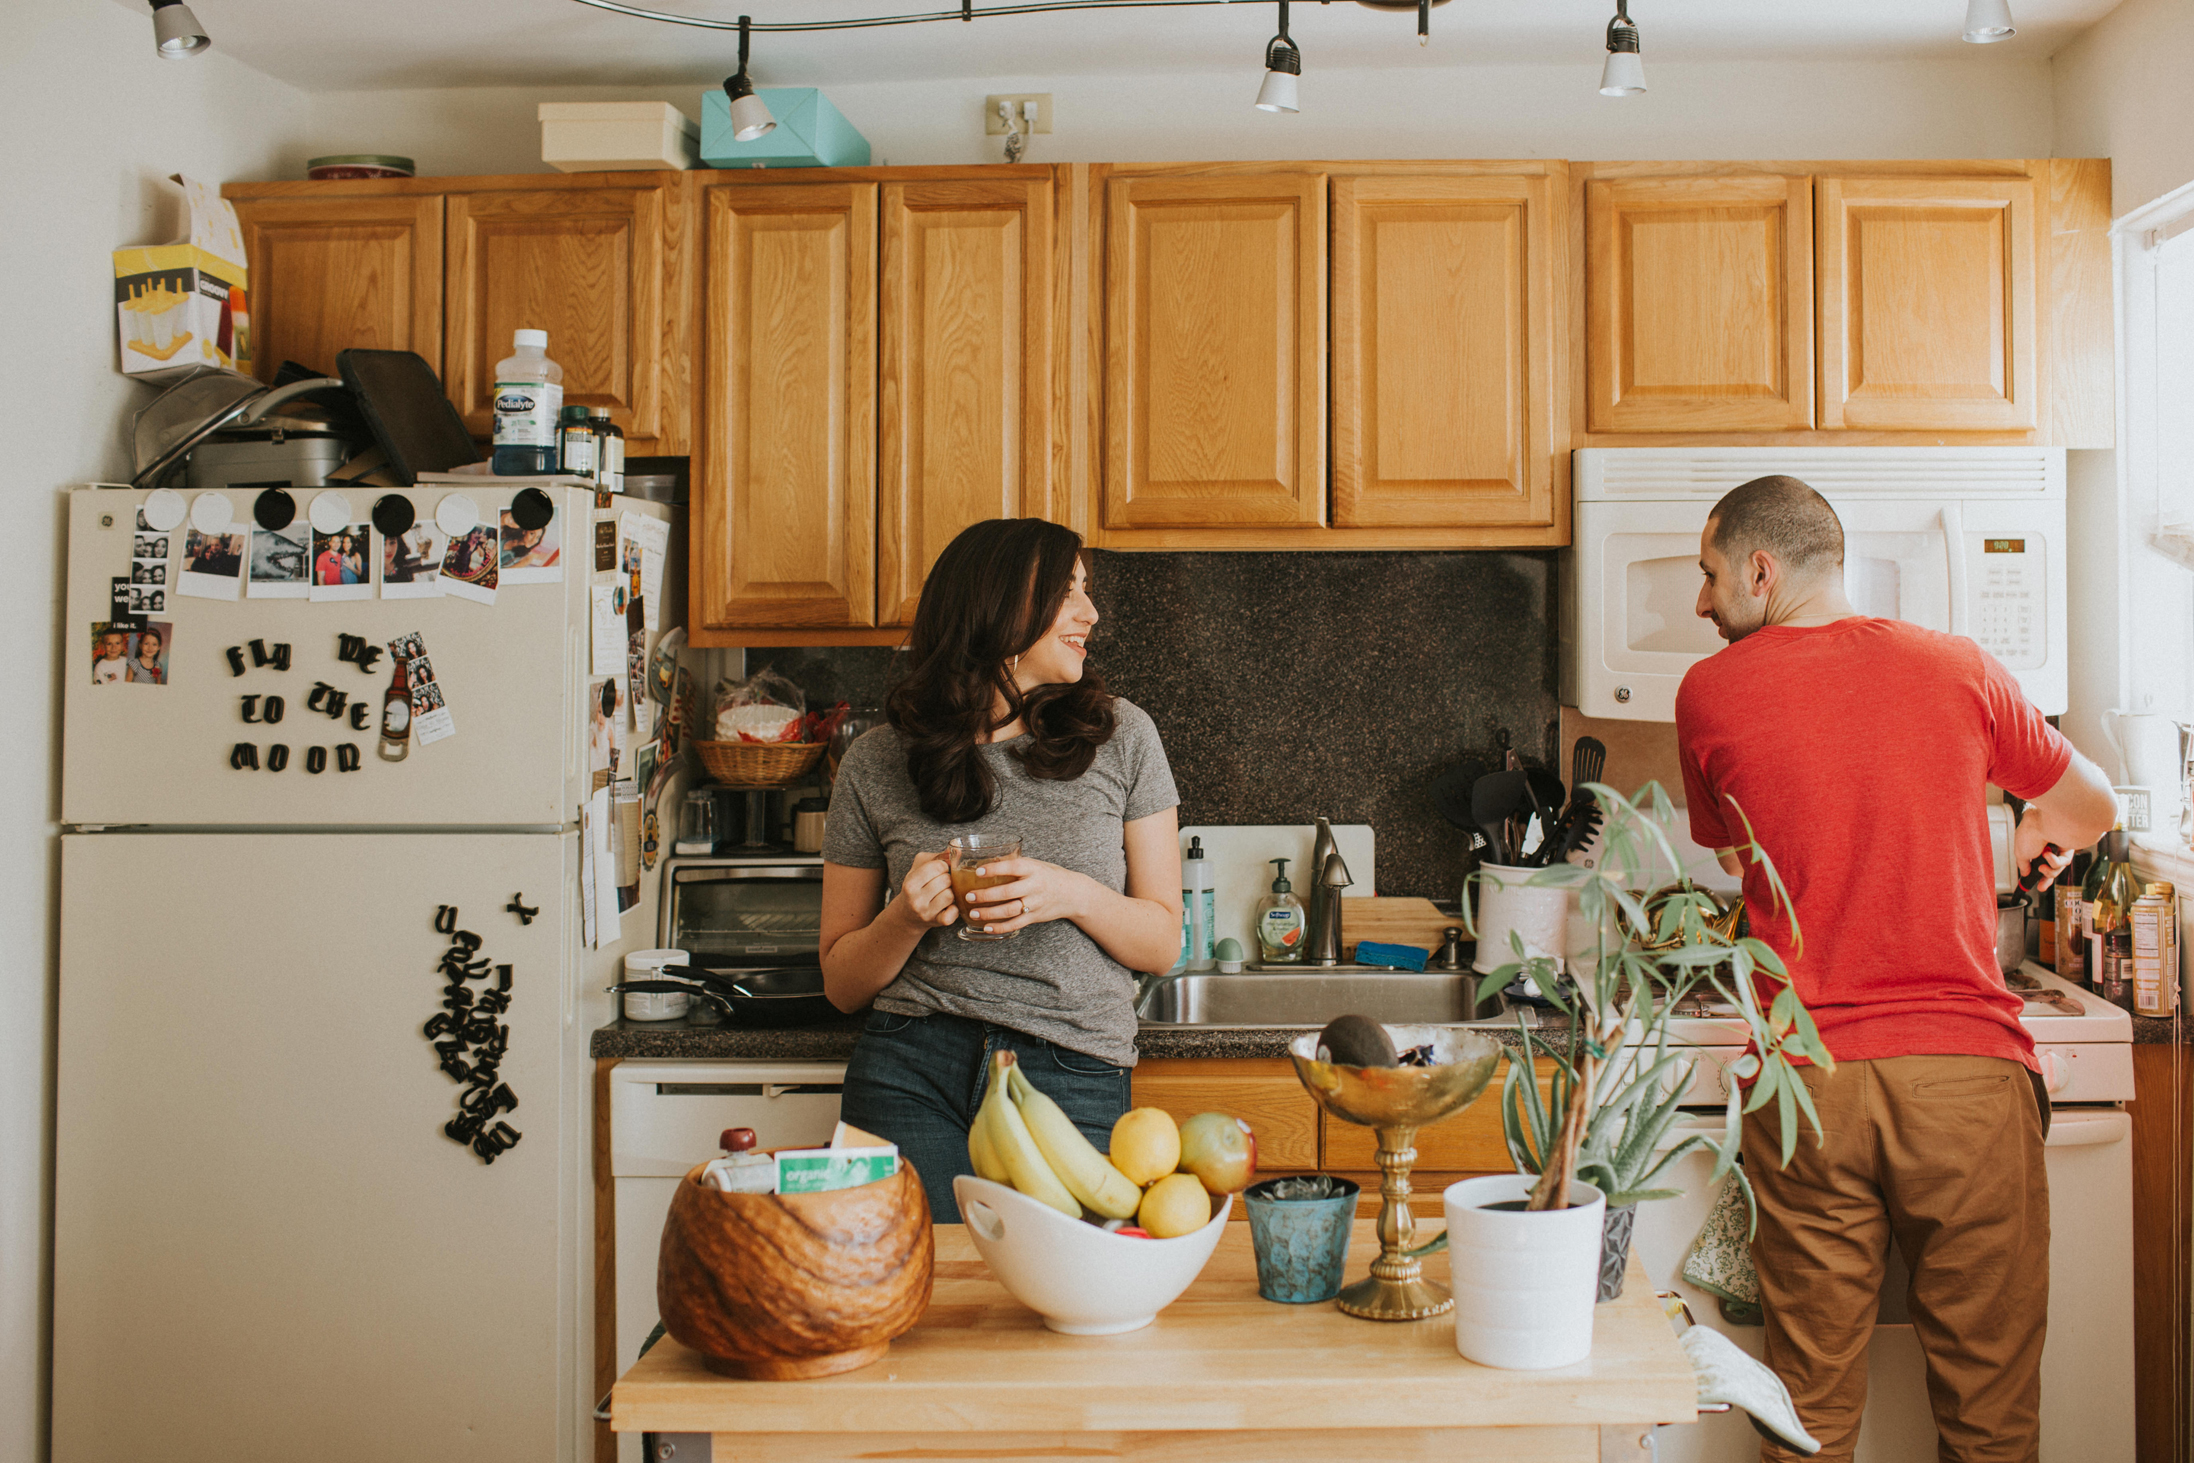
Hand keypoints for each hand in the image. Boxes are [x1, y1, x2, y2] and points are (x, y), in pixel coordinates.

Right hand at [894, 850, 959, 931]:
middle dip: (948, 879)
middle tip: (943, 883)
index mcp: (910, 883)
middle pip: (946, 880)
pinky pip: (954, 913)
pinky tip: (949, 906)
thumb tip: (957, 847)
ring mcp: (926, 913)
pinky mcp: (937, 923)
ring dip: (952, 893)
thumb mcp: (920, 867)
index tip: (941, 870)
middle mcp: (915, 899)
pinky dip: (955, 908)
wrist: (907, 915)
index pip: (938, 866)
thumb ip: (938, 856)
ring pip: (951, 895)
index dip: (944, 866)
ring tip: (944, 893)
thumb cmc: (916, 886)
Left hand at [959, 856, 1091, 935]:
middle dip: (986, 895)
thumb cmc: (1049, 875)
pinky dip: (1000, 927)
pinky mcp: (1035, 916)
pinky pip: (1016, 924)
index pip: (1012, 868)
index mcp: (1033, 869)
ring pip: (1009, 910)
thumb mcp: (1035, 865)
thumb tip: (987, 861)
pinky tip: (987, 928)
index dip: (995, 869)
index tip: (979, 871)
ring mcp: (1035, 903)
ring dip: (989, 913)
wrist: (1073, 893)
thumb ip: (1015, 865)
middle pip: (1007, 892)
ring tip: (973, 912)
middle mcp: (1034, 886)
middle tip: (969, 895)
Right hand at [2013, 809, 2070, 892]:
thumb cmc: (2031, 831)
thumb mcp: (2019, 853)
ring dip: (2049, 870)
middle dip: (2045, 879)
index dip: (2033, 873)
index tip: (2030, 882)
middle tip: (2042, 886)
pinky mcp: (2069, 848)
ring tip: (2043, 866)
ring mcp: (2058, 847)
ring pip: (2056, 868)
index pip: (2035, 862)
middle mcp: (2046, 846)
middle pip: (2048, 867)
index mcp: (2033, 844)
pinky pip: (2063, 862)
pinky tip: (2049, 856)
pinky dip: (2055, 862)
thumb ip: (2022, 865)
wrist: (2046, 823)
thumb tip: (2025, 872)